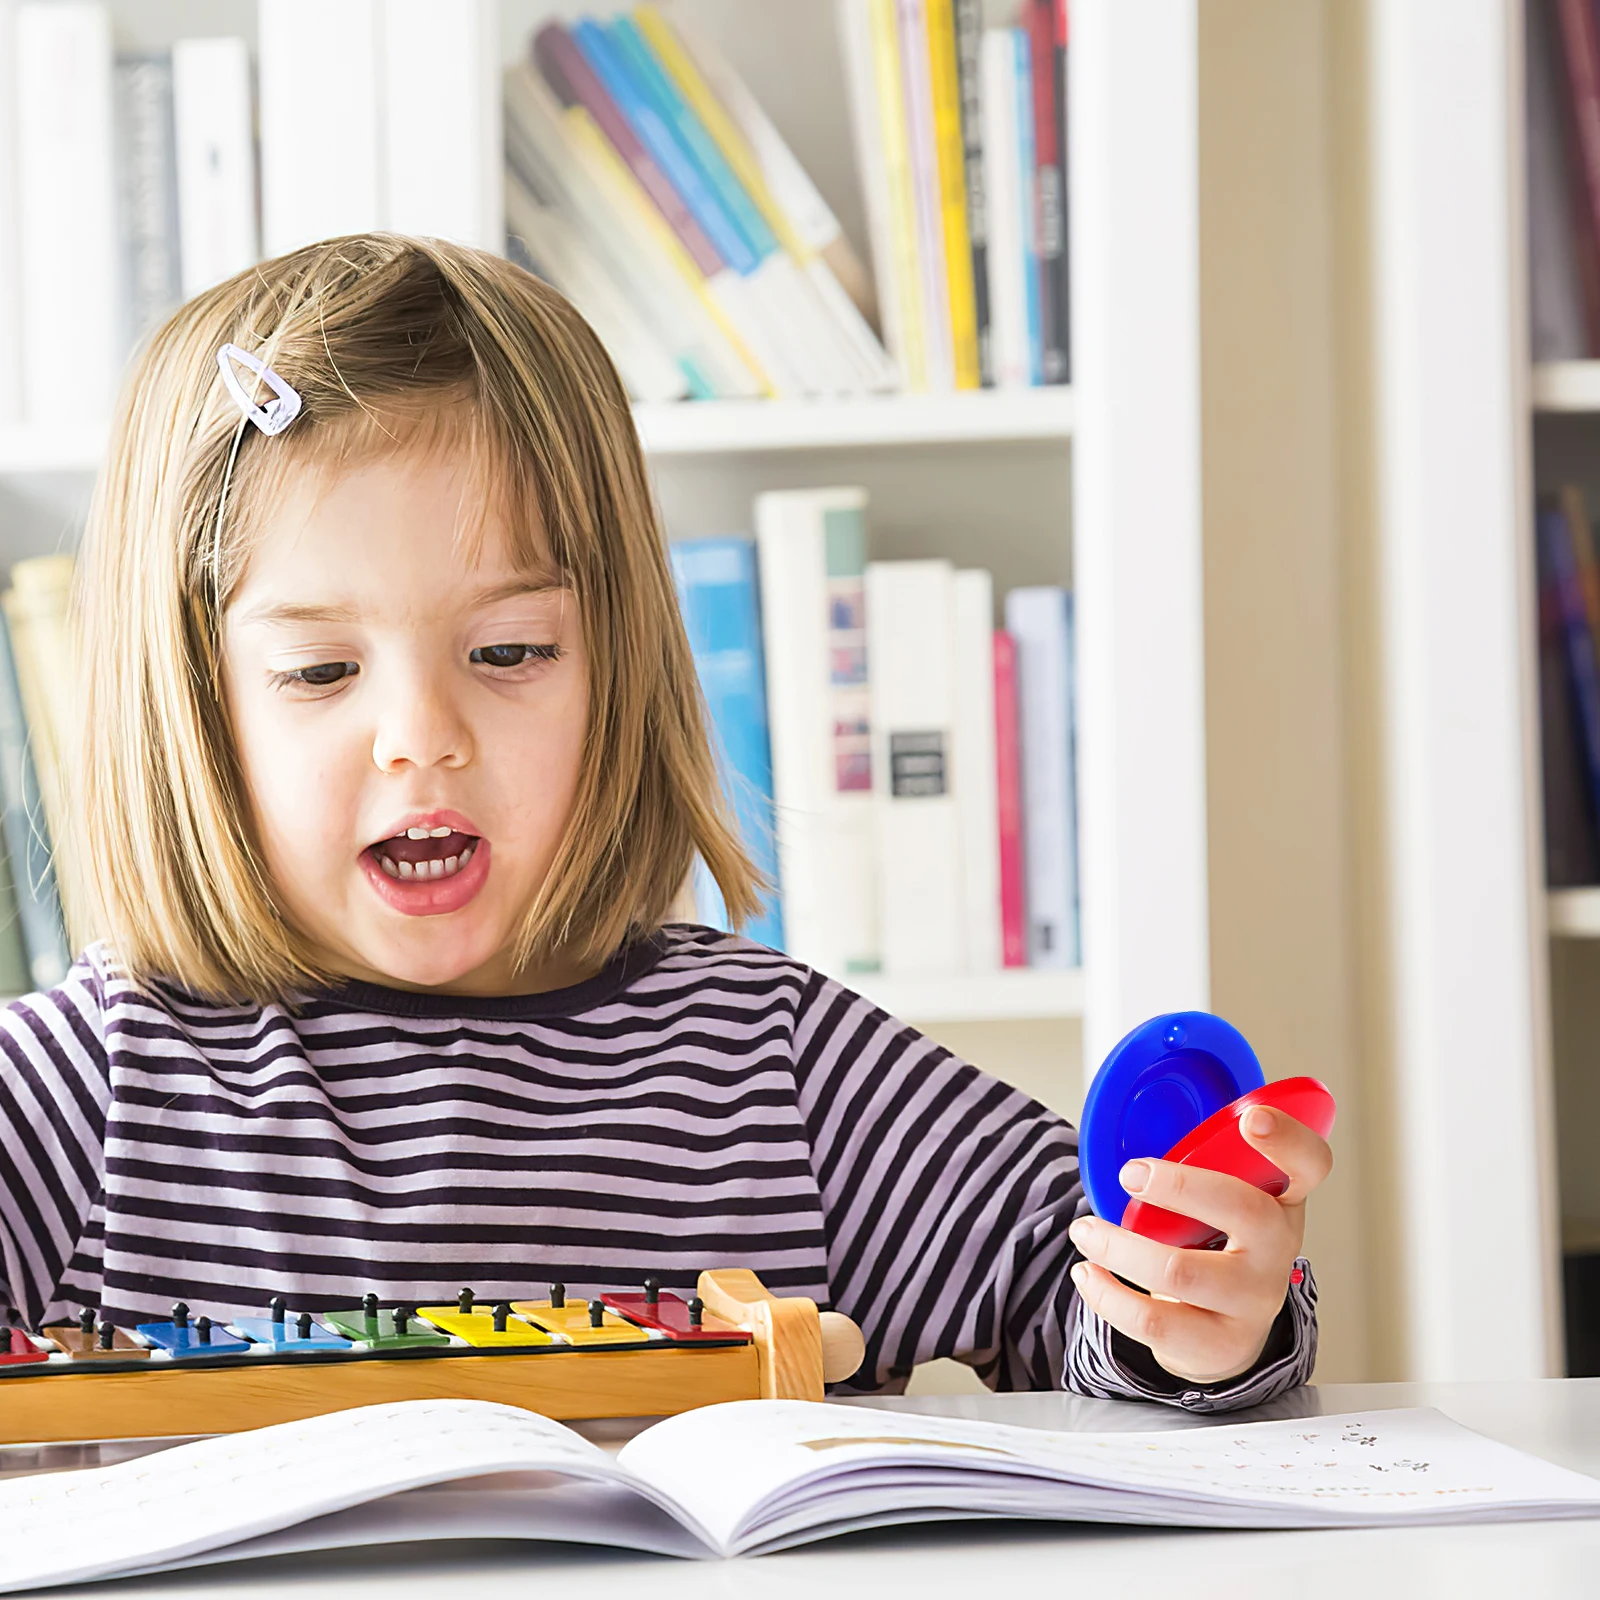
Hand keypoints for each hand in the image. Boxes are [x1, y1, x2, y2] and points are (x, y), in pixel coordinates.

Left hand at [1067, 1106, 1332, 1384]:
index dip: (1288, 1140)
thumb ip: (1202, 1162)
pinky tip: (1088, 1273)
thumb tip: (1140, 1116)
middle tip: (1128, 1172)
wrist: (1224, 1331)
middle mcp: (1278, 1249)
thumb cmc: (1217, 1245)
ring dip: (1118, 1245)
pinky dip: (1107, 1294)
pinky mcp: (1219, 1344)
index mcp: (1283, 1200)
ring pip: (1181, 1270)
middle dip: (1179, 1185)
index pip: (1310, 1166)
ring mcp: (1254, 1301)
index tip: (1253, 1118)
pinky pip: (1154, 1322)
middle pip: (1244, 1210)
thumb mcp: (1224, 1200)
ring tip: (1083, 1230)